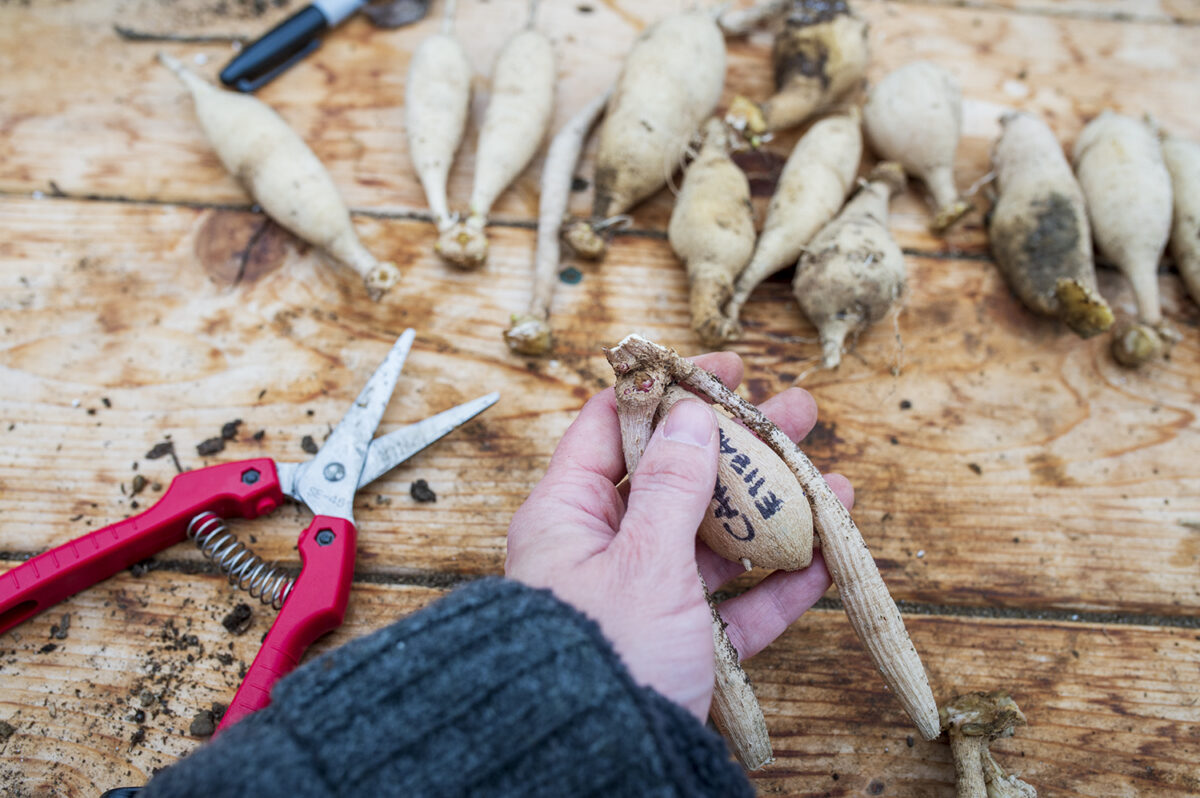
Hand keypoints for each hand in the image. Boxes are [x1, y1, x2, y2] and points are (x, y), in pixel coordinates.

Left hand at [505, 352, 853, 720]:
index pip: (615, 426)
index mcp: (569, 515)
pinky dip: (779, 586)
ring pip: (717, 541)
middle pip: (679, 479)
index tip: (727, 369)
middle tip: (799, 411)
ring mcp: (646, 601)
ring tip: (834, 477)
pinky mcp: (681, 651)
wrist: (593, 770)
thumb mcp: (642, 560)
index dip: (669, 390)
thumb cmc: (603, 655)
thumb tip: (689, 412)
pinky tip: (829, 557)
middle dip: (744, 446)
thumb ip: (673, 485)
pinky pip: (735, 607)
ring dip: (776, 512)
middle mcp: (604, 551)